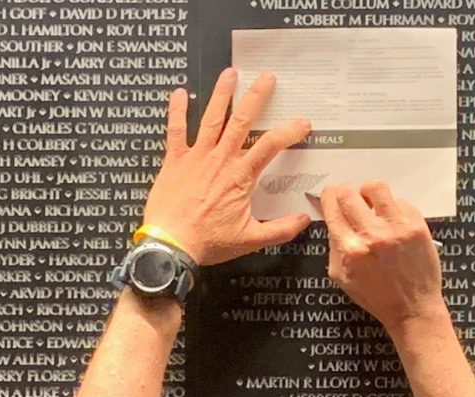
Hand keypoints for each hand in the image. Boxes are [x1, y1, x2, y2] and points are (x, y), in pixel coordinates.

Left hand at [142, 68, 312, 264]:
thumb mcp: (250, 240)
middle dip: (256, 96)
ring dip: (221, 94)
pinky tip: (178, 93)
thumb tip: (304, 219)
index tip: (302, 122)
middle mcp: (220, 160)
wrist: (170, 245)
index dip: (289, 131)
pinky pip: (175, 130)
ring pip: (212, 118)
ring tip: (230, 73)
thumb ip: (280, 229)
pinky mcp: (175, 160)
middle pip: (242, 121)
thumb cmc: (209, 243)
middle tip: (266, 77)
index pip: (271, 146)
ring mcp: (196, 157)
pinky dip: (176, 111)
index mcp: (240, 177)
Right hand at [321, 180, 445, 330]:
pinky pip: (400, 201)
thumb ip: (333, 246)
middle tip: (350, 198)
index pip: (332, 207)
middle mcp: (372, 235)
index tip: (331, 195)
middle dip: (345, 191)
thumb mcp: (341, 276)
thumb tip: (334, 219)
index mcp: (350, 249)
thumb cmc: (376, 296)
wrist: (412, 308)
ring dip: (369, 192)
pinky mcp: (417, 226)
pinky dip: (393, 208)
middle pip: (349, 192)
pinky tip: (393, 222)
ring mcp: (397, 228)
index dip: (328, 196)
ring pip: (377, 187)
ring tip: (372, 203)